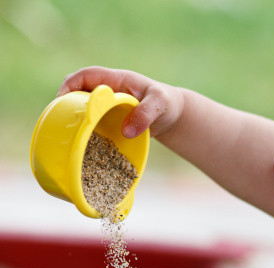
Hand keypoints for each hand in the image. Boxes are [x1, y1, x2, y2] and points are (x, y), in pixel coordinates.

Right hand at [57, 66, 184, 137]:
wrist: (171, 115)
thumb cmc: (166, 103)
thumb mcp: (160, 105)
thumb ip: (145, 114)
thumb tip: (127, 132)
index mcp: (116, 80)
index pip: (86, 75)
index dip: (71, 85)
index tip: (62, 100)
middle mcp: (106, 91)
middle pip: (77, 91)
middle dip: (65, 103)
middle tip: (62, 122)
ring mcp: (106, 107)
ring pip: (81, 108)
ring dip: (73, 119)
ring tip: (68, 136)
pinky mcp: (107, 121)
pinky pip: (91, 124)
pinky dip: (85, 133)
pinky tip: (83, 146)